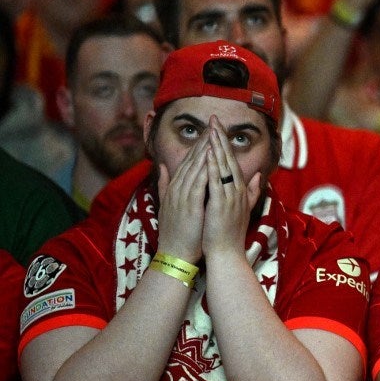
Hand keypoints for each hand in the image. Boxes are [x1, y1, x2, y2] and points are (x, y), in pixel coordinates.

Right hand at [155, 133, 209, 262]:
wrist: (175, 255)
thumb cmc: (178, 233)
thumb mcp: (170, 205)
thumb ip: (166, 184)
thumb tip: (164, 167)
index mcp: (176, 188)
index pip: (188, 162)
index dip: (199, 146)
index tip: (209, 132)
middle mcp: (177, 189)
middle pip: (191, 160)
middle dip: (203, 142)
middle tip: (213, 124)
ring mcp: (181, 196)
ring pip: (193, 167)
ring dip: (203, 150)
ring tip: (213, 134)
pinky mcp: (188, 205)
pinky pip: (197, 182)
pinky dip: (203, 168)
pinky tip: (210, 157)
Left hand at [201, 116, 261, 257]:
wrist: (227, 254)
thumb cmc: (229, 234)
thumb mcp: (242, 209)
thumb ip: (250, 191)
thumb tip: (257, 176)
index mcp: (240, 191)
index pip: (233, 162)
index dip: (226, 144)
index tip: (219, 129)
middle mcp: (237, 191)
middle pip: (229, 159)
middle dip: (221, 138)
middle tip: (215, 119)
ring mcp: (230, 197)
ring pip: (224, 166)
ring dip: (217, 146)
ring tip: (211, 128)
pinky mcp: (221, 204)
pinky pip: (217, 181)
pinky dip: (213, 165)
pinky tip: (208, 153)